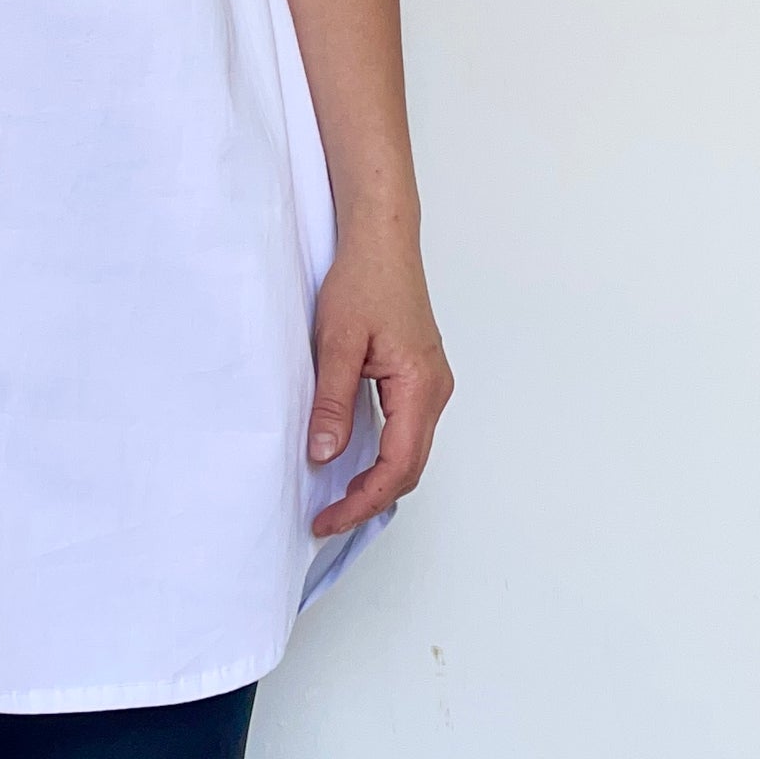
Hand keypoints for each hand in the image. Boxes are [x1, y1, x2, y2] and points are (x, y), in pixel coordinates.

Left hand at [308, 237, 452, 537]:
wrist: (381, 240)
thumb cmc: (364, 280)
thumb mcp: (336, 342)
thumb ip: (332, 401)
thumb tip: (325, 454)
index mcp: (420, 387)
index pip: (397, 466)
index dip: (362, 499)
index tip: (329, 518)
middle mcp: (434, 391)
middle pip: (409, 467)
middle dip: (369, 499)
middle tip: (327, 517)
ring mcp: (430, 384)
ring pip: (409, 450)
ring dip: (377, 478)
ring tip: (335, 496)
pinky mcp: (417, 375)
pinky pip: (405, 428)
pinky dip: (382, 453)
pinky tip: (352, 457)